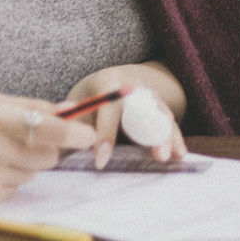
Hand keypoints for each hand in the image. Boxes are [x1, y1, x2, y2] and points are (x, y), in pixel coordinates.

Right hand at [0, 93, 97, 204]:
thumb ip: (30, 107)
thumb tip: (70, 111)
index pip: (49, 129)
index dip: (75, 133)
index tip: (91, 135)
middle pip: (49, 155)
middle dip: (45, 148)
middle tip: (22, 140)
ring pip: (34, 173)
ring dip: (25, 164)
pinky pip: (16, 187)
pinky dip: (9, 178)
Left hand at [62, 63, 188, 166]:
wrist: (115, 80)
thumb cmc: (91, 96)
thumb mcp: (77, 101)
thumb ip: (72, 118)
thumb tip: (58, 134)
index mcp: (109, 82)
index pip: (110, 107)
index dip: (106, 134)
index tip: (100, 160)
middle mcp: (135, 86)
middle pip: (146, 108)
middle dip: (152, 132)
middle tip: (157, 155)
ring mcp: (151, 96)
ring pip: (163, 116)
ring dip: (168, 136)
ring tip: (170, 155)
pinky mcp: (160, 109)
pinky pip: (170, 123)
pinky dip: (176, 138)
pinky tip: (180, 154)